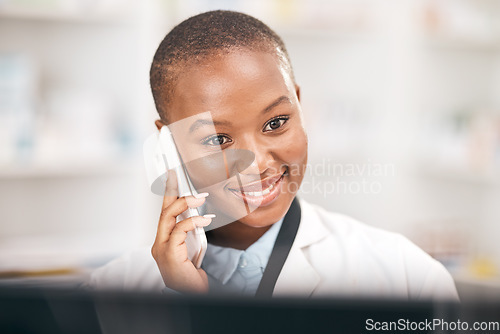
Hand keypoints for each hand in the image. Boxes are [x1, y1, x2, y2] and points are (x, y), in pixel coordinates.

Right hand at [151, 169, 211, 292]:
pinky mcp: (168, 254)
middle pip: (163, 211)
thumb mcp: (193, 247)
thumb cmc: (191, 276)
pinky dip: (192, 221)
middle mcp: (158, 243)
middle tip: (179, 176)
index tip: (171, 176)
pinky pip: (179, 230)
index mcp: (163, 241)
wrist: (190, 295)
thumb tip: (199, 212)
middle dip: (170, 191)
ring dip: (184, 204)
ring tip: (200, 197)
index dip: (167, 192)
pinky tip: (204, 219)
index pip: (164, 212)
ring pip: (168, 217)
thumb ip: (191, 231)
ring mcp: (161, 249)